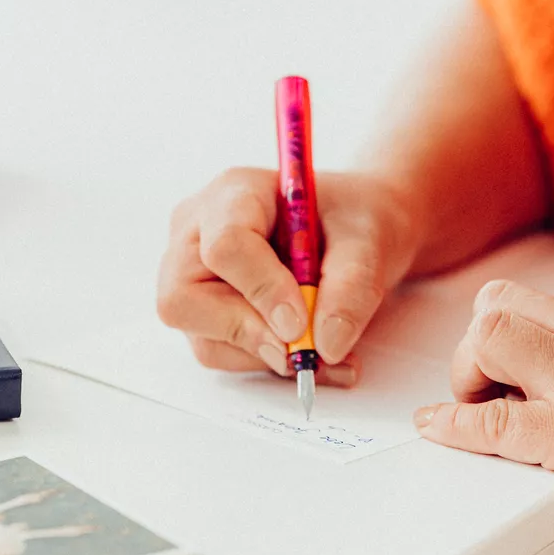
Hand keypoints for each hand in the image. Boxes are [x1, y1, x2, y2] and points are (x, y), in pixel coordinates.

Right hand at [159, 168, 419, 383]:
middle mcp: (198, 231)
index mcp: (236, 192)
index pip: (225, 245)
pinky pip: (221, 352)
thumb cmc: (354, 220)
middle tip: (303, 351)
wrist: (355, 232)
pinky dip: (268, 362)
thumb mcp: (369, 241)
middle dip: (248, 332)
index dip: (261, 290)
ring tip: (327, 351)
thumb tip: (327, 345)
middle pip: (184, 298)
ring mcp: (193, 273)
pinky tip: (312, 352)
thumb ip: (352, 287)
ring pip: (204, 337)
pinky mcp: (205, 310)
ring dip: (267, 354)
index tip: (301, 322)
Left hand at [413, 280, 553, 554]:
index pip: (545, 301)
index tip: (516, 366)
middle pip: (504, 304)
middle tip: (487, 383)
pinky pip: (489, 419)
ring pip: (489, 338)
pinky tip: (442, 426)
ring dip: (468, 372)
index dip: (520, 336)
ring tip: (479, 404)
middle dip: (481, 342)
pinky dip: (453, 422)